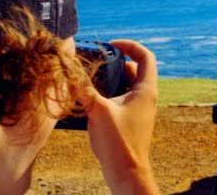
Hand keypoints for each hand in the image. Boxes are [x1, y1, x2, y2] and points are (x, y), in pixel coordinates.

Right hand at [83, 39, 158, 193]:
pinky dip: (112, 91)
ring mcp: (141, 108)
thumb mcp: (98, 110)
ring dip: (112, 77)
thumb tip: (69, 71)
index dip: (130, 45)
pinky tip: (93, 96)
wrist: (127, 172)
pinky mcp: (133, 118)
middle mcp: (147, 96)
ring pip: (128, 84)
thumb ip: (84, 89)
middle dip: (116, 61)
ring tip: (92, 77)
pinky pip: (124, 97)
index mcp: (146, 90)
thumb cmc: (118, 141)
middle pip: (135, 68)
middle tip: (97, 60)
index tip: (111, 44)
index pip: (145, 56)